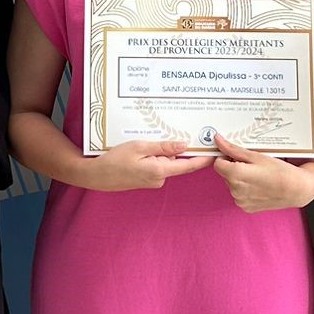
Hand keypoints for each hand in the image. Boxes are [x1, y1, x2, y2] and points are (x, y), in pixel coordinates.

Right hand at [80, 140, 204, 191]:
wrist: (97, 175)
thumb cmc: (115, 160)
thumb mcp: (139, 147)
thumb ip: (163, 147)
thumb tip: (184, 145)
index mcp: (160, 170)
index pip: (189, 165)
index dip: (203, 159)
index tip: (215, 152)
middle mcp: (160, 178)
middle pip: (177, 162)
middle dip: (177, 149)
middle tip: (175, 133)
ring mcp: (154, 181)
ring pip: (166, 163)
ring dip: (161, 153)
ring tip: (146, 143)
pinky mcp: (147, 180)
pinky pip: (157, 166)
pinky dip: (154, 157)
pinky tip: (139, 152)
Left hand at [212, 134, 313, 211]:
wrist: (297, 189)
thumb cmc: (279, 171)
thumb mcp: (256, 156)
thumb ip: (233, 149)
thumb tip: (218, 140)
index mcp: (235, 175)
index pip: (218, 163)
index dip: (227, 158)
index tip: (239, 157)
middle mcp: (235, 190)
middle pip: (225, 174)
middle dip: (234, 168)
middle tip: (254, 166)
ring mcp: (240, 201)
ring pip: (232, 184)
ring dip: (240, 179)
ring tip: (259, 176)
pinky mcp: (246, 208)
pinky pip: (240, 195)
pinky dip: (246, 190)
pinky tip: (260, 186)